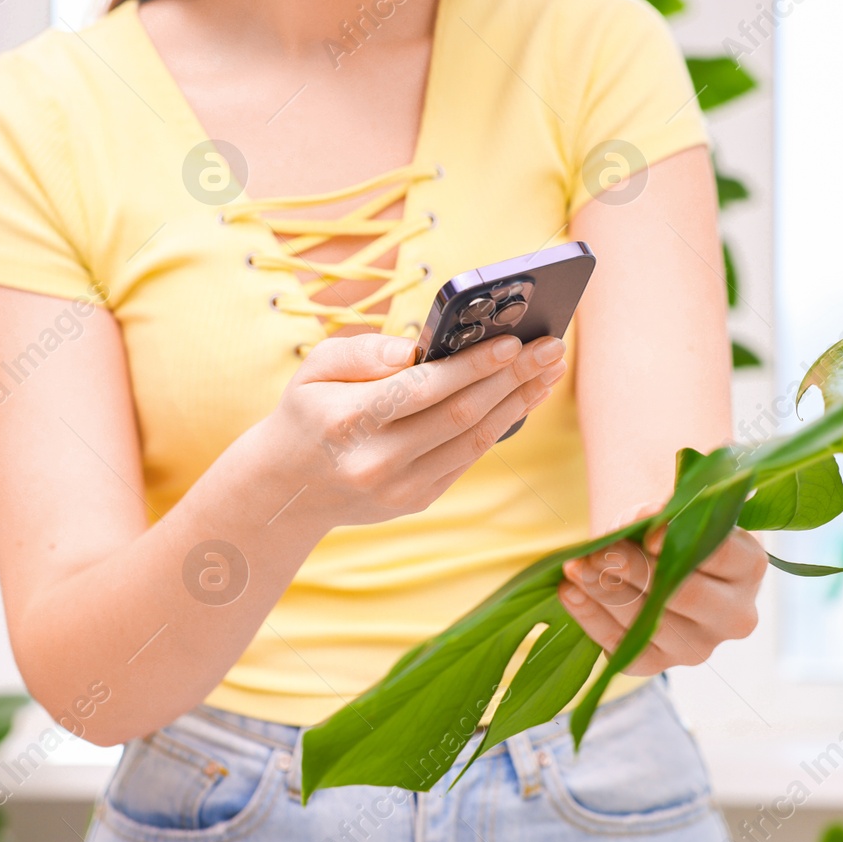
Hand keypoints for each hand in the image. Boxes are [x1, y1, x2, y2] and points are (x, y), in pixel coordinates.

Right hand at [263, 331, 567, 526]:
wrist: (290, 487)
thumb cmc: (308, 411)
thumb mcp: (313, 369)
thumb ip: (360, 351)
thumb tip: (412, 351)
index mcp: (348, 421)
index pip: (423, 390)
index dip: (473, 366)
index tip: (513, 341)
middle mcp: (376, 461)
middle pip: (460, 415)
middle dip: (513, 378)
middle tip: (552, 348)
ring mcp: (400, 488)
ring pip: (473, 440)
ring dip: (518, 403)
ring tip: (548, 371)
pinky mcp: (417, 500)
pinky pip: (469, 458)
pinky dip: (500, 425)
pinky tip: (522, 397)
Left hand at [557, 503, 767, 675]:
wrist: (657, 565)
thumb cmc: (670, 531)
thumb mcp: (672, 512)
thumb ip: (662, 513)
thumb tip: (647, 521)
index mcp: (749, 567)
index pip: (721, 555)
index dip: (684, 545)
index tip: (647, 535)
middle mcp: (733, 615)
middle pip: (684, 593)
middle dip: (634, 570)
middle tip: (597, 552)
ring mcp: (698, 647)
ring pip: (650, 622)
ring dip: (605, 592)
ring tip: (574, 567)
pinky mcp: (659, 664)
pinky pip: (623, 648)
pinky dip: (592, 619)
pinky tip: (571, 594)